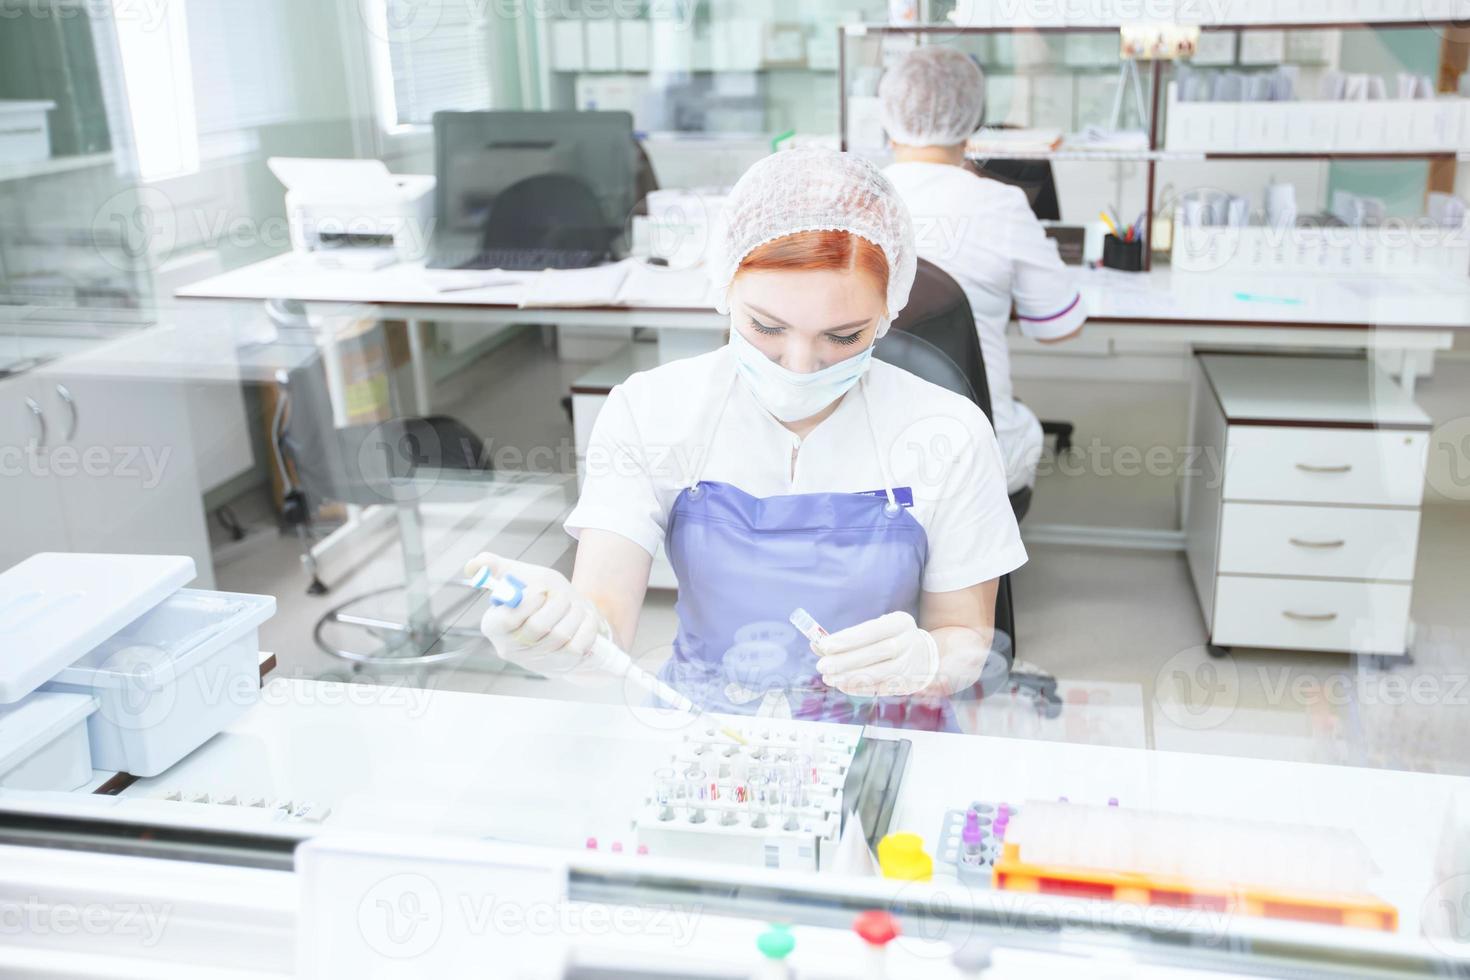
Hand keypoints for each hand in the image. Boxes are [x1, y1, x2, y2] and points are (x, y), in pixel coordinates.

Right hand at [465, 553, 608, 677]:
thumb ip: (494, 566)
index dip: (527, 602)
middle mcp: (510, 648)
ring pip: (560, 635)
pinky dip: (585, 626)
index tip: (541, 589)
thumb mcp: (518, 575)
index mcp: (493, 626)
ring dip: (572, 612)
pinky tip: (582, 619)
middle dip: (555, 604)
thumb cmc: (540, 596)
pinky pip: (578, 645)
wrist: (568, 614)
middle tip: (561, 594)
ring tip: (573, 604)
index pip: (505, 620)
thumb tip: (472, 566)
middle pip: (537, 627)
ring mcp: (535, 661)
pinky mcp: (560, 666)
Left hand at [812, 611, 939, 697]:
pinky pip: (880, 688)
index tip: (824, 645)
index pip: (872, 630)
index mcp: (901, 622)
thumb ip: (849, 636)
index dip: (848, 639)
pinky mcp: (906, 683)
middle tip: (822, 665)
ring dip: (850, 677)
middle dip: (845, 661)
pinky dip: (859, 688)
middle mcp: (908, 643)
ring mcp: (909, 665)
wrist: (924, 654)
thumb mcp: (877, 627)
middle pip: (876, 653)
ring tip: (829, 678)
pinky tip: (842, 685)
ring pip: (879, 673)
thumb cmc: (891, 637)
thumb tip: (817, 645)